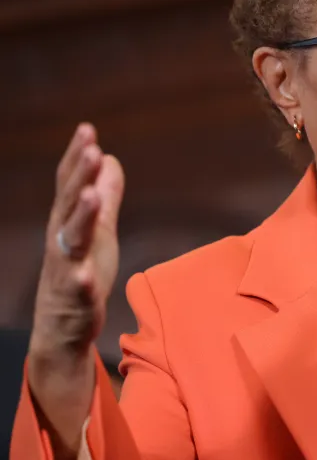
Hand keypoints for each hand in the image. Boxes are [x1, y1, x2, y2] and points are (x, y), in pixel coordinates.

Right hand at [30, 124, 124, 358]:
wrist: (62, 329)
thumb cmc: (80, 273)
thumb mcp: (99, 231)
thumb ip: (106, 197)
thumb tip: (111, 158)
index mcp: (69, 223)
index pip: (71, 185)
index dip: (77, 158)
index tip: (87, 129)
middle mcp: (62, 241)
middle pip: (70, 204)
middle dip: (79, 176)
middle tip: (91, 149)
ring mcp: (66, 269)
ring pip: (71, 240)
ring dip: (81, 216)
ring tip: (92, 194)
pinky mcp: (75, 299)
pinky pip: (78, 288)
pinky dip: (82, 280)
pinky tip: (87, 273)